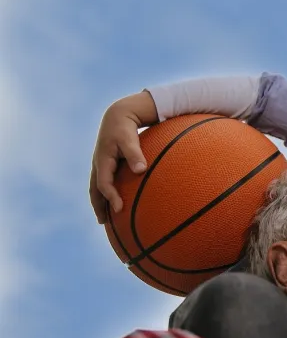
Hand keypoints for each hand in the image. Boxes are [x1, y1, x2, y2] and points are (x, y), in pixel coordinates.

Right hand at [89, 92, 156, 223]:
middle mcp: (98, 164)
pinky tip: (113, 201)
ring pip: (96, 187)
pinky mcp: (105, 163)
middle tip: (103, 222)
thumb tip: (141, 170)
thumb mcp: (130, 138)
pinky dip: (104, 193)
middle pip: (95, 190)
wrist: (117, 115)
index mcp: (103, 161)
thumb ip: (135, 153)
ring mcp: (100, 164)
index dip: (111, 197)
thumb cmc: (125, 127)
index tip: (119, 209)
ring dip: (99, 202)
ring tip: (105, 218)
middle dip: (98, 206)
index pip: (104, 184)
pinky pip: (102, 182)